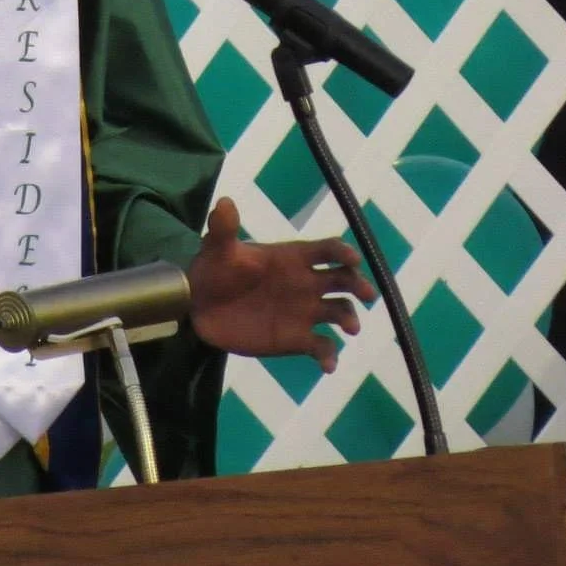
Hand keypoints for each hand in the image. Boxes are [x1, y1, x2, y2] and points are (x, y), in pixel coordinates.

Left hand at [186, 197, 376, 370]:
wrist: (199, 306)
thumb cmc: (214, 270)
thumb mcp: (216, 248)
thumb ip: (224, 229)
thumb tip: (224, 202)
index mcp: (293, 257)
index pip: (327, 250)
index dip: (342, 252)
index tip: (352, 259)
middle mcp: (306, 283)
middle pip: (344, 280)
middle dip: (359, 285)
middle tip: (366, 294)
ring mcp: (304, 312)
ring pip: (340, 312)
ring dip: (350, 318)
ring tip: (350, 328)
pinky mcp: (297, 338)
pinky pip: (322, 346)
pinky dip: (329, 355)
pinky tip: (327, 363)